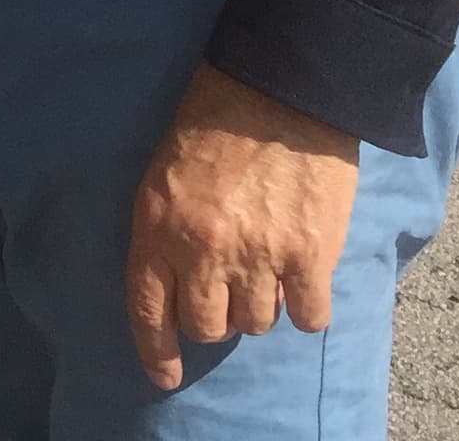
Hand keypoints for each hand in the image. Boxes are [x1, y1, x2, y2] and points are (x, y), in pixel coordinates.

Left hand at [126, 64, 360, 390]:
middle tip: (228, 287)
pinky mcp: (309, 256)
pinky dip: (307, 306)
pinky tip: (305, 279)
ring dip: (260, 305)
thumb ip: (169, 226)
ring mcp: (258, 256)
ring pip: (257, 324)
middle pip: (208, 326)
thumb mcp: (166, 167)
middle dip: (215, 315)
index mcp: (158, 223)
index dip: (157, 349)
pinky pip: (307, 317)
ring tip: (267, 267)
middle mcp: (203, 249)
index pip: (149, 307)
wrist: (278, 84)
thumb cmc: (215, 116)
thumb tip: (181, 281)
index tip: (164, 374)